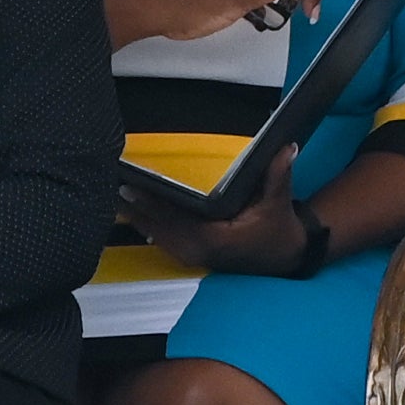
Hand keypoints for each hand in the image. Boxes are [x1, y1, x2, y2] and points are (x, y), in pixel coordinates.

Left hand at [121, 182, 313, 276]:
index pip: (177, 218)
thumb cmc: (280, 228)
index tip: (134, 187)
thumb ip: (278, 172)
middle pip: (161, 228)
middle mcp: (201, 250)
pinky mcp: (196, 257)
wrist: (288, 256)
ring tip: (118, 201)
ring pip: (160, 238)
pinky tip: (134, 218)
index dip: (153, 203)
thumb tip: (286, 147)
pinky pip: (166, 243)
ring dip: (140, 219)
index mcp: (216, 238)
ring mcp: (197, 257)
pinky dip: (150, 230)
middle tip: (116, 188)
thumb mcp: (279, 200)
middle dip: (138, 209)